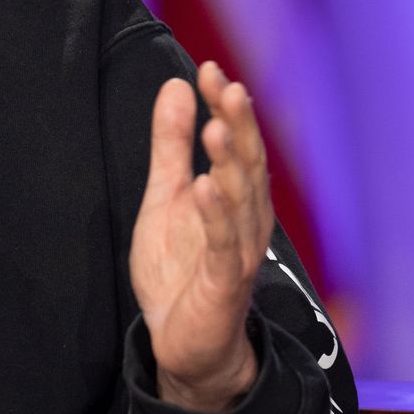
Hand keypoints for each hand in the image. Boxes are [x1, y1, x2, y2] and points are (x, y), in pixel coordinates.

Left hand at [129, 62, 273, 412]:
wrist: (185, 344)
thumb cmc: (182, 268)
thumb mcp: (166, 196)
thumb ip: (171, 145)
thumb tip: (177, 84)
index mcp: (235, 196)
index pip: (236, 143)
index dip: (225, 107)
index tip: (210, 69)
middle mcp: (246, 219)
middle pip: (247, 165)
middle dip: (237, 125)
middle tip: (225, 85)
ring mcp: (239, 252)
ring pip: (242, 202)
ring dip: (230, 165)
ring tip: (216, 129)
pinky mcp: (224, 284)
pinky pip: (224, 247)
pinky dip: (216, 217)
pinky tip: (205, 188)